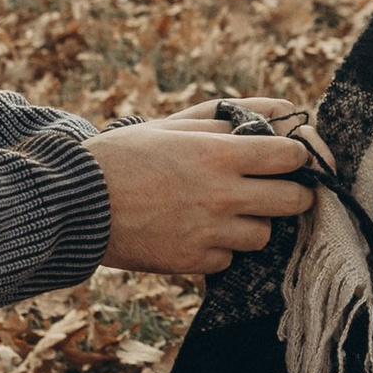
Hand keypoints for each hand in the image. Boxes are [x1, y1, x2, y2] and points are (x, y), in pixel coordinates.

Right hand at [95, 117, 311, 275]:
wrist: (76, 203)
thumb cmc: (125, 155)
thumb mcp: (174, 124)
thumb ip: (230, 116)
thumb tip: (283, 110)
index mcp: (218, 154)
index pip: (290, 156)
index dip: (297, 156)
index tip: (289, 158)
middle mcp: (221, 195)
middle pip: (292, 202)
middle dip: (294, 194)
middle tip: (281, 190)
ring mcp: (208, 233)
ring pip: (263, 235)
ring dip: (253, 223)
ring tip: (226, 211)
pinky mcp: (191, 262)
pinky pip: (228, 260)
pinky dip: (219, 248)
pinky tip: (196, 232)